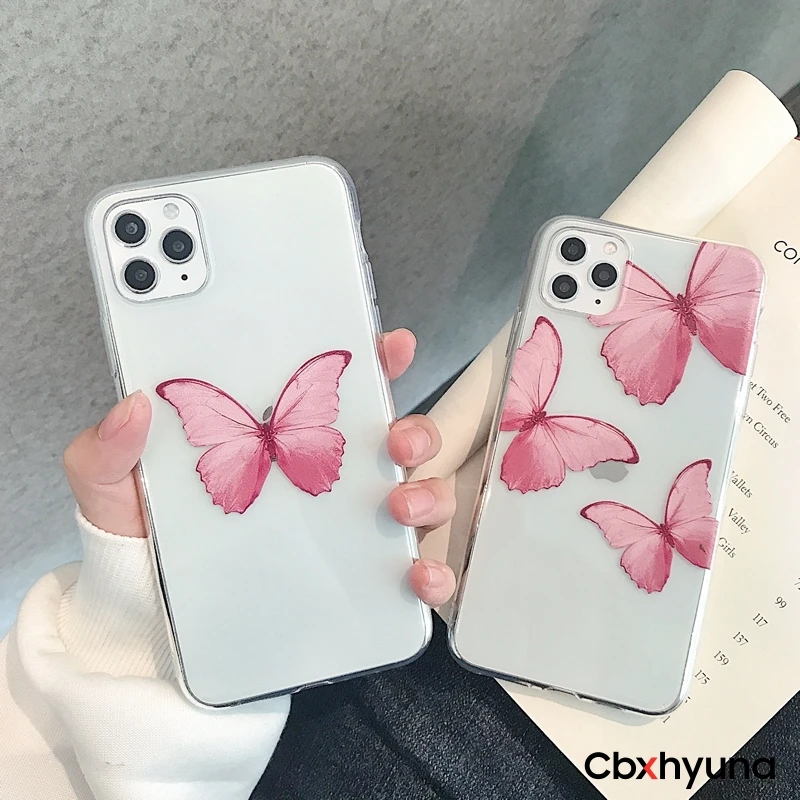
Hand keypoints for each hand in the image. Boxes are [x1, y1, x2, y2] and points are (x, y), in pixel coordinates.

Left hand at [63, 329, 456, 604]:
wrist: (150, 611)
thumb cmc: (145, 536)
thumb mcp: (112, 484)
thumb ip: (107, 447)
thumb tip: (134, 407)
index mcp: (278, 434)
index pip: (336, 387)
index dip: (370, 359)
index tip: (386, 344)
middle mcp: (322, 472)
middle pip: (393, 436)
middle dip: (411, 430)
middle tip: (394, 439)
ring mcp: (344, 524)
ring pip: (414, 493)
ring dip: (426, 493)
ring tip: (400, 506)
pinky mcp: (354, 576)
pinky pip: (407, 568)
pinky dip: (426, 570)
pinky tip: (417, 573)